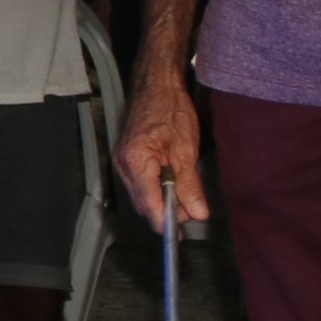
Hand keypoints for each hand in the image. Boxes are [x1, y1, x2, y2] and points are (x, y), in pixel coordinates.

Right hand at [113, 71, 210, 229]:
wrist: (157, 85)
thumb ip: (190, 184)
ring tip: (187, 197)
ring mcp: (122, 162)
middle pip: (143, 203)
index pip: (148, 204)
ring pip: (142, 195)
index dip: (164, 222)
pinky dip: (157, 189)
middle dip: (167, 212)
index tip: (179, 235)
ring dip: (163, 201)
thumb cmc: (171, 109)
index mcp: (136, 161)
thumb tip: (197, 213)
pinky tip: (174, 185)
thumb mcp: (187, 149)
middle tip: (193, 212)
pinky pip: (140, 184)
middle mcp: (123, 165)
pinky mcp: (127, 159)